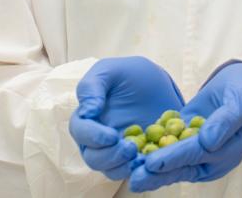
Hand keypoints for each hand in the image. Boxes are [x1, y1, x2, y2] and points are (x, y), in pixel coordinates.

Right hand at [68, 56, 183, 181]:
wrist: (161, 83)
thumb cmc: (131, 74)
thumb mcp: (111, 70)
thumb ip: (92, 85)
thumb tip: (87, 111)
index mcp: (88, 117)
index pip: (80, 132)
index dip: (92, 136)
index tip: (111, 135)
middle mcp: (99, 138)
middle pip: (93, 157)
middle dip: (109, 156)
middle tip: (130, 148)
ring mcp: (117, 150)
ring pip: (110, 170)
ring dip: (122, 166)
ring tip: (139, 156)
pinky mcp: (137, 157)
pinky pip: (133, 172)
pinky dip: (139, 170)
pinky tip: (150, 161)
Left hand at [128, 61, 241, 191]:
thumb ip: (227, 121)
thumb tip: (209, 141)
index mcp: (226, 152)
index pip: (196, 155)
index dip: (173, 159)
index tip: (152, 163)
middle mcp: (210, 157)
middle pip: (180, 166)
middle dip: (156, 173)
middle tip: (133, 178)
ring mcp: (197, 150)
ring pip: (172, 162)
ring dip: (150, 167)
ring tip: (128, 171)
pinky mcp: (186, 139)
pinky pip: (168, 147)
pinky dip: (151, 150)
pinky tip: (131, 153)